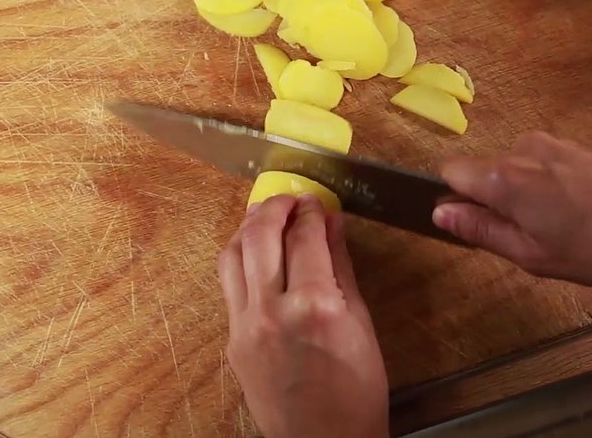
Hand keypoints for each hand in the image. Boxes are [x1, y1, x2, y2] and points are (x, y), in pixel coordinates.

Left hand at [218, 194, 387, 437]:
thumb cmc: (356, 392)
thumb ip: (341, 267)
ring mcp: (246, 326)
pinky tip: (257, 255)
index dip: (311, 211)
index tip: (316, 202)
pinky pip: (229, 285)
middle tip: (289, 199)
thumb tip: (333, 224)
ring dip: (248, 228)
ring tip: (266, 218)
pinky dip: (241, 260)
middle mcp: (273, 310)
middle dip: (274, 207)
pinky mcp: (232, 340)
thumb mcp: (361, 324)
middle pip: (260, 235)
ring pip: (232, 255)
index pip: (306, 237)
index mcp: (315, 306)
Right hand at [433, 131, 591, 286]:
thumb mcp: (535, 256)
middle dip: (495, 204)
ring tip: (565, 234)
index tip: (478, 228)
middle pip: (484, 173)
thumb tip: (441, 213)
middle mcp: (520, 150)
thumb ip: (483, 231)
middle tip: (530, 243)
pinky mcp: (577, 148)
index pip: (448, 172)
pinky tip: (586, 219)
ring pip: (517, 173)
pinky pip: (544, 169)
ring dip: (527, 200)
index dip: (454, 200)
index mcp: (502, 177)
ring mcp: (552, 145)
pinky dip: (553, 192)